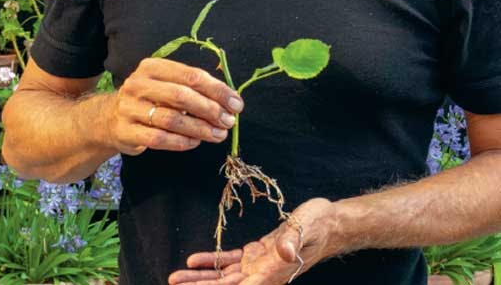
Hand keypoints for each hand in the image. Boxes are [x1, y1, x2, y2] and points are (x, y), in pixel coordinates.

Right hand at [103, 58, 242, 154]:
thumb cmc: (149, 100)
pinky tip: (195, 142)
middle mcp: (138, 84)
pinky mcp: (126, 131)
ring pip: (172, 119)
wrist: (109, 119)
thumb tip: (231, 102)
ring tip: (217, 135)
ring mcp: (129, 108)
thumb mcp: (166, 85)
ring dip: (200, 129)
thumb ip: (193, 88)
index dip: (218, 91)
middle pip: (182, 96)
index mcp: (152, 67)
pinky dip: (181, 142)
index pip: (192, 76)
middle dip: (210, 110)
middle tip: (229, 122)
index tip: (236, 104)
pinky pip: (159, 138)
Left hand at [168, 198, 340, 284]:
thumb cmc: (319, 223)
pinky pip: (229, 261)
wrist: (328, 223)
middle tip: (174, 283)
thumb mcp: (307, 225)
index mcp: (274, 270)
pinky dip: (211, 262)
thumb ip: (293, 239)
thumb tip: (284, 252)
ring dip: (200, 278)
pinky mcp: (256, 255)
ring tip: (175, 277)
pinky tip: (192, 261)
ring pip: (224, 276)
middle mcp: (264, 273)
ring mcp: (259, 265)